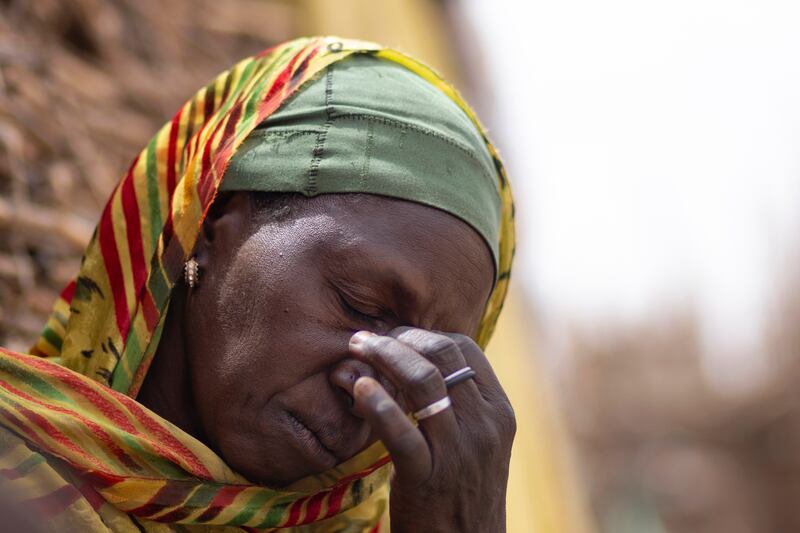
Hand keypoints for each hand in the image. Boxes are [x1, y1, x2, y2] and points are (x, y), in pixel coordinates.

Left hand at [348, 327, 515, 532]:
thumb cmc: (464, 490)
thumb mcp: (477, 442)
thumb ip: (460, 403)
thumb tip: (418, 359)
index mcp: (499, 411)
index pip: (464, 348)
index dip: (425, 334)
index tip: (396, 335)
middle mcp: (485, 425)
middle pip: (441, 356)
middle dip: (399, 338)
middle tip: (367, 338)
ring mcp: (458, 451)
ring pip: (421, 381)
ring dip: (383, 356)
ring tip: (357, 350)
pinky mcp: (427, 477)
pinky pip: (401, 432)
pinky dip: (378, 404)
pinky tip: (359, 388)